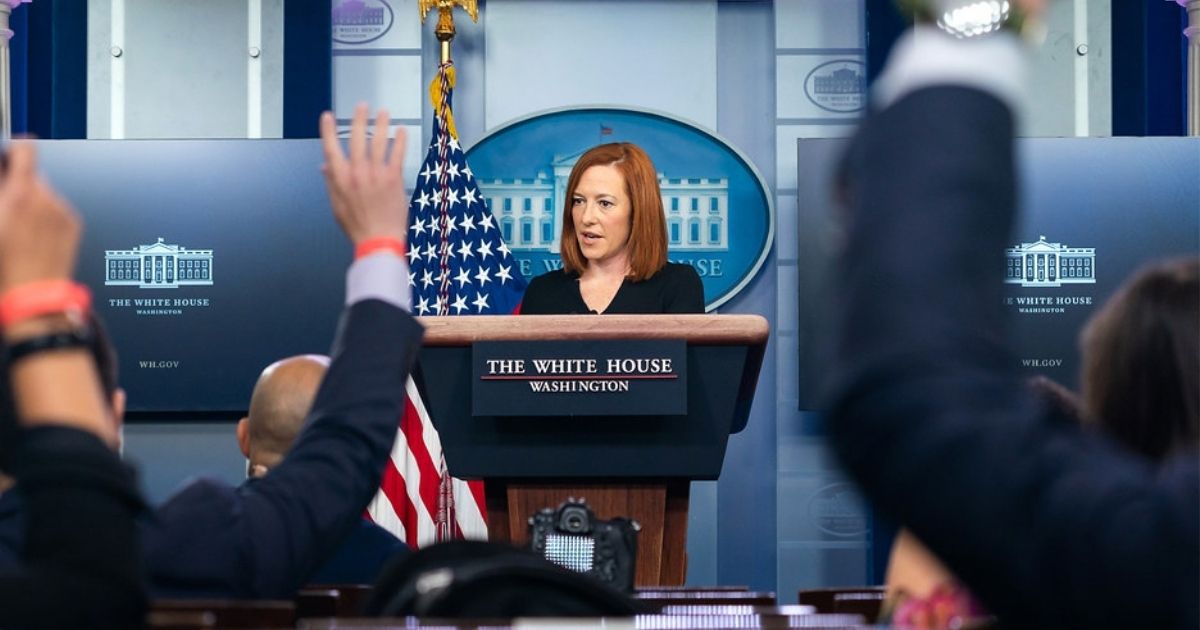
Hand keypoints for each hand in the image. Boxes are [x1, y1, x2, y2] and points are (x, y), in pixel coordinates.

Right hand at [0, 142, 81, 293]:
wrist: (34, 295)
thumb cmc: (6, 267)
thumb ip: (1, 193)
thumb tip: (3, 180)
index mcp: (20, 195)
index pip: (26, 150)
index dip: (16, 148)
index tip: (11, 153)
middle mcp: (46, 199)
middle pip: (33, 176)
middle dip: (19, 187)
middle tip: (7, 208)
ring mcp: (62, 211)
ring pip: (46, 194)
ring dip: (34, 203)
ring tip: (21, 229)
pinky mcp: (73, 224)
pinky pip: (58, 210)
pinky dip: (47, 216)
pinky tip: (36, 237)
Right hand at [319, 104, 408, 245]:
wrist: (379, 241)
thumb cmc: (358, 227)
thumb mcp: (337, 206)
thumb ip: (331, 183)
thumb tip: (325, 166)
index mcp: (340, 180)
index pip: (330, 149)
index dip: (328, 131)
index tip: (328, 116)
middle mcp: (357, 174)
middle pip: (356, 139)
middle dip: (358, 120)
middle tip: (361, 106)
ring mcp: (376, 175)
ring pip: (377, 142)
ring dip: (380, 124)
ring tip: (383, 111)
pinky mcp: (393, 179)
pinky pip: (396, 154)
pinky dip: (399, 141)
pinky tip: (401, 130)